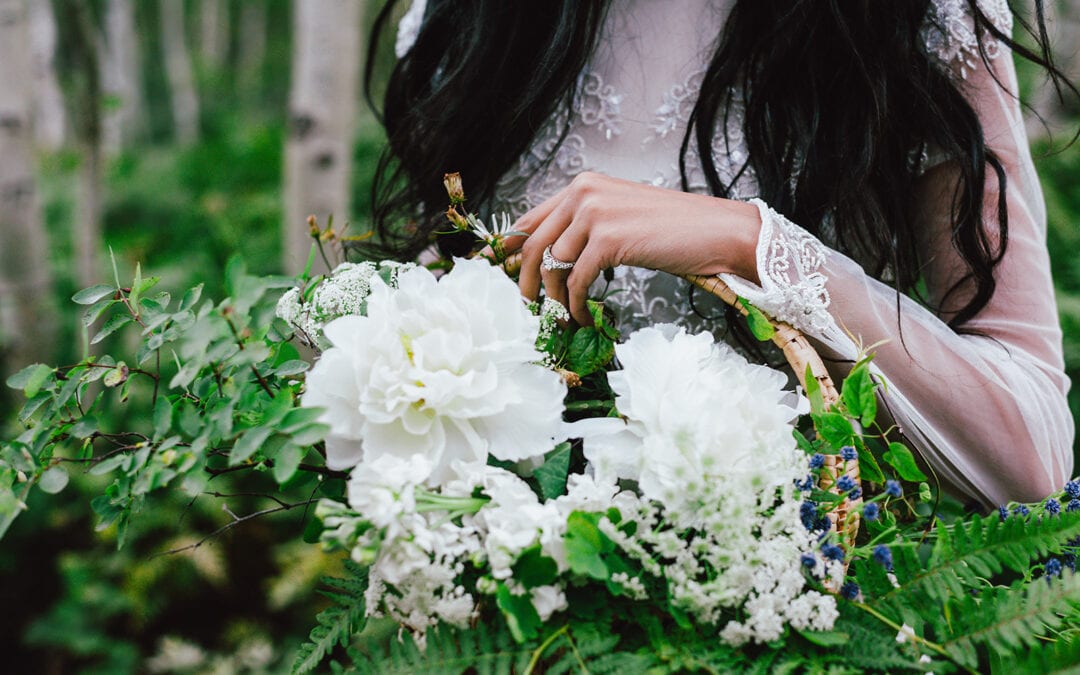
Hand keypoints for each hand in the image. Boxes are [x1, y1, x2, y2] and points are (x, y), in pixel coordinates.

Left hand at [501, 172, 762, 324]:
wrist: (717, 231)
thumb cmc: (674, 230)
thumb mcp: (620, 218)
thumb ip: (585, 228)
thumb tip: (552, 259)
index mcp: (583, 185)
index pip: (531, 220)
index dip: (514, 253)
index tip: (508, 279)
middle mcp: (583, 193)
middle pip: (534, 245)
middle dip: (526, 282)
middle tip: (529, 308)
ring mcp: (594, 214)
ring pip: (553, 266)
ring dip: (556, 299)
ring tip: (564, 317)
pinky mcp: (608, 239)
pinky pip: (577, 281)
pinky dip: (577, 305)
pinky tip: (585, 318)